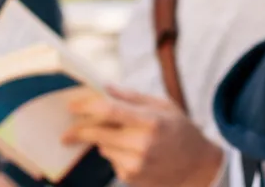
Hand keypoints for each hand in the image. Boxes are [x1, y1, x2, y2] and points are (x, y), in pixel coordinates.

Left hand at [62, 86, 223, 186]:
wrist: (197, 167)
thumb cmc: (181, 131)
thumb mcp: (164, 106)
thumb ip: (132, 97)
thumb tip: (105, 87)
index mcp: (151, 121)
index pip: (110, 111)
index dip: (86, 107)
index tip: (71, 106)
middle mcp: (143, 144)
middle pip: (99, 133)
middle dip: (80, 130)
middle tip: (67, 131)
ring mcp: (136, 163)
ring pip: (103, 147)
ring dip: (103, 141)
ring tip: (124, 138)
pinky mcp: (132, 177)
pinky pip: (111, 161)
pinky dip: (114, 154)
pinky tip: (132, 152)